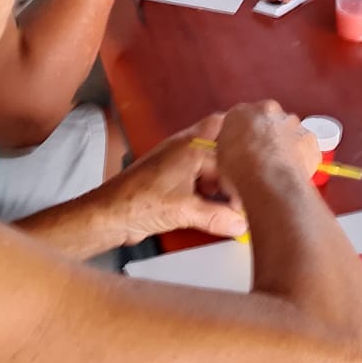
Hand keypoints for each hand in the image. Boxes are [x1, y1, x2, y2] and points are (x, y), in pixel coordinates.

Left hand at [99, 114, 249, 242]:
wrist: (108, 214)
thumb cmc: (139, 202)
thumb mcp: (185, 212)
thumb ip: (217, 217)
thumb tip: (241, 224)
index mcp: (192, 147)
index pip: (229, 159)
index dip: (240, 183)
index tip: (247, 203)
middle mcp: (185, 147)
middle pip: (220, 138)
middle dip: (236, 154)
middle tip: (253, 172)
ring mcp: (175, 159)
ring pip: (208, 155)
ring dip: (221, 173)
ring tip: (233, 196)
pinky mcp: (168, 175)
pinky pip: (196, 172)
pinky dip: (207, 184)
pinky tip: (213, 202)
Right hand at [214, 100, 321, 190]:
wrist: (269, 180)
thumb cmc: (242, 171)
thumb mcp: (219, 159)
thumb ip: (226, 149)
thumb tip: (229, 159)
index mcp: (240, 112)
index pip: (239, 119)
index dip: (240, 137)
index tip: (241, 149)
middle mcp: (267, 111)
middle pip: (265, 121)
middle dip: (263, 137)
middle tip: (259, 160)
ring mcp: (291, 122)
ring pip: (287, 132)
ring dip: (283, 145)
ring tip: (275, 169)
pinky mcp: (308, 137)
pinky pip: (304, 146)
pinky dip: (300, 156)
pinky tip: (291, 171)